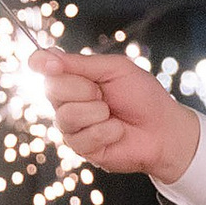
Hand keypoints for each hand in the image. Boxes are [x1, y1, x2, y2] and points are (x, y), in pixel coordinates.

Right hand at [36, 46, 200, 186]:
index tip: (50, 64)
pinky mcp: (81, 148)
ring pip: (66, 115)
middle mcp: (67, 101)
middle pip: (51, 89)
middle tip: (105, 94)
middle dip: (83, 89)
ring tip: (113, 113)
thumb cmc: (143, 97)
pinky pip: (82, 137)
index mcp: (74, 77)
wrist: (164, 129)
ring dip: (97, 112)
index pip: (43, 66)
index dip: (41, 63)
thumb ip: (81, 63)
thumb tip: (45, 56)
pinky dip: (107, 131)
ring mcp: (72, 126)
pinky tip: (118, 131)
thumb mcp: (115, 69)